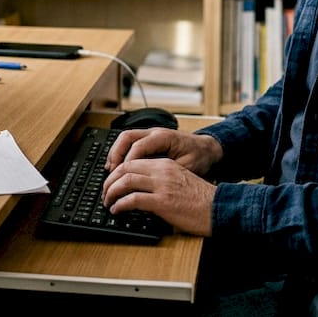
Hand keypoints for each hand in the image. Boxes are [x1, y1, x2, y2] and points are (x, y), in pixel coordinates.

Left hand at [102, 157, 214, 235]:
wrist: (219, 208)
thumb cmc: (202, 200)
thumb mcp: (180, 181)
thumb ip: (162, 180)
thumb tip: (142, 190)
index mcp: (166, 164)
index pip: (133, 161)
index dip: (118, 171)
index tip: (112, 181)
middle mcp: (162, 171)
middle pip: (125, 169)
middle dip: (110, 181)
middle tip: (105, 192)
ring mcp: (162, 185)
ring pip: (125, 181)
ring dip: (111, 192)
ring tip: (108, 202)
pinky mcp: (162, 202)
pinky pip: (133, 199)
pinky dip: (120, 205)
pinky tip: (117, 210)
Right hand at [104, 128, 221, 176]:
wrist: (207, 148)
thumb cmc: (199, 157)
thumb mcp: (188, 167)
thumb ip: (169, 172)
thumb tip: (151, 183)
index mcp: (164, 137)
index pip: (139, 146)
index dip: (128, 161)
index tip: (122, 176)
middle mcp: (155, 133)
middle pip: (127, 137)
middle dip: (116, 154)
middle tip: (111, 172)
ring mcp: (150, 134)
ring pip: (125, 138)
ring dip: (116, 153)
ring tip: (110, 170)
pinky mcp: (149, 140)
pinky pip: (129, 142)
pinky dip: (121, 153)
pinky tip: (118, 166)